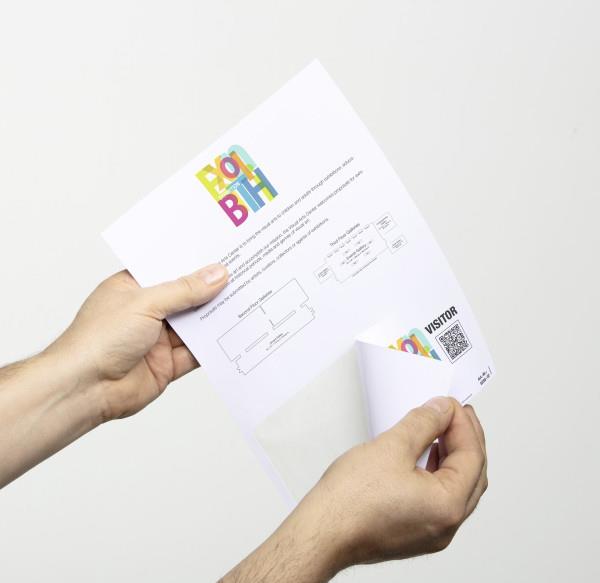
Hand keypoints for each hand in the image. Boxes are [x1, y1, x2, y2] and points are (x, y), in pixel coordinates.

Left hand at [46, 264, 227, 421]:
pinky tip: (233, 334)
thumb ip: (184, 290)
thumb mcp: (145, 303)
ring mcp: (157, 339)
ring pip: (195, 325)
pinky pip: (197, 353)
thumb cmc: (97, 340)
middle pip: (186, 297)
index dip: (194, 262)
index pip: (169, 269)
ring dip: (215, 317)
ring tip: (245, 301)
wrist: (84, 389)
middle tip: (242, 275)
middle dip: (211, 290)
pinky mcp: (167, 364)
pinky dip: (214, 346)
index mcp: (133, 288)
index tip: (222, 253)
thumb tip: (215, 275)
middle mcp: (146, 312)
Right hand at [311, 397, 486, 566]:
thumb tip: (441, 410)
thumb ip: (423, 423)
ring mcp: (431, 532)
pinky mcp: (415, 532)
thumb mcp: (391, 447)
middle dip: (465, 438)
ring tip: (441, 429)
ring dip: (453, 455)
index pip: (471, 456)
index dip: (463, 424)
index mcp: (448, 505)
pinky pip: (440, 498)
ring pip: (458, 487)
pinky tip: (426, 456)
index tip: (449, 404)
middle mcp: (446, 524)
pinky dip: (439, 472)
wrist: (322, 531)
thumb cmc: (350, 502)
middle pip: (472, 473)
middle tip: (454, 413)